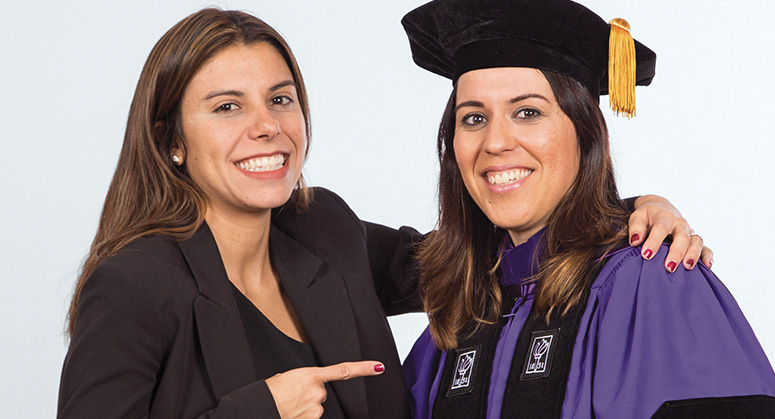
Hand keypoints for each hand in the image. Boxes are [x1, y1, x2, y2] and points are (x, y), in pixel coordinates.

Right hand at [266, 361, 383, 418]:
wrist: (260, 406)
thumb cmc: (269, 392)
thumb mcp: (286, 378)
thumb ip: (302, 381)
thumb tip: (304, 388)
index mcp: (311, 374)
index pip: (344, 370)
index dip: (363, 369)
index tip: (378, 367)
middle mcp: (318, 391)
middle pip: (321, 394)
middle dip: (310, 396)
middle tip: (293, 397)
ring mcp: (316, 407)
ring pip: (316, 407)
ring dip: (305, 407)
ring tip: (289, 405)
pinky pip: (311, 417)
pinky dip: (303, 415)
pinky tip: (292, 412)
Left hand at [628, 195, 713, 271]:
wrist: (660, 209)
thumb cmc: (647, 216)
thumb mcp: (638, 217)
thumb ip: (636, 227)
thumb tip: (635, 241)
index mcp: (664, 216)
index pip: (661, 228)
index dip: (654, 241)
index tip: (646, 255)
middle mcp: (680, 223)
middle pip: (682, 236)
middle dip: (676, 252)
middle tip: (669, 267)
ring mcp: (689, 232)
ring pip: (696, 241)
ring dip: (693, 255)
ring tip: (687, 267)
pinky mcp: (695, 240)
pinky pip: (705, 247)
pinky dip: (708, 256)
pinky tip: (707, 266)